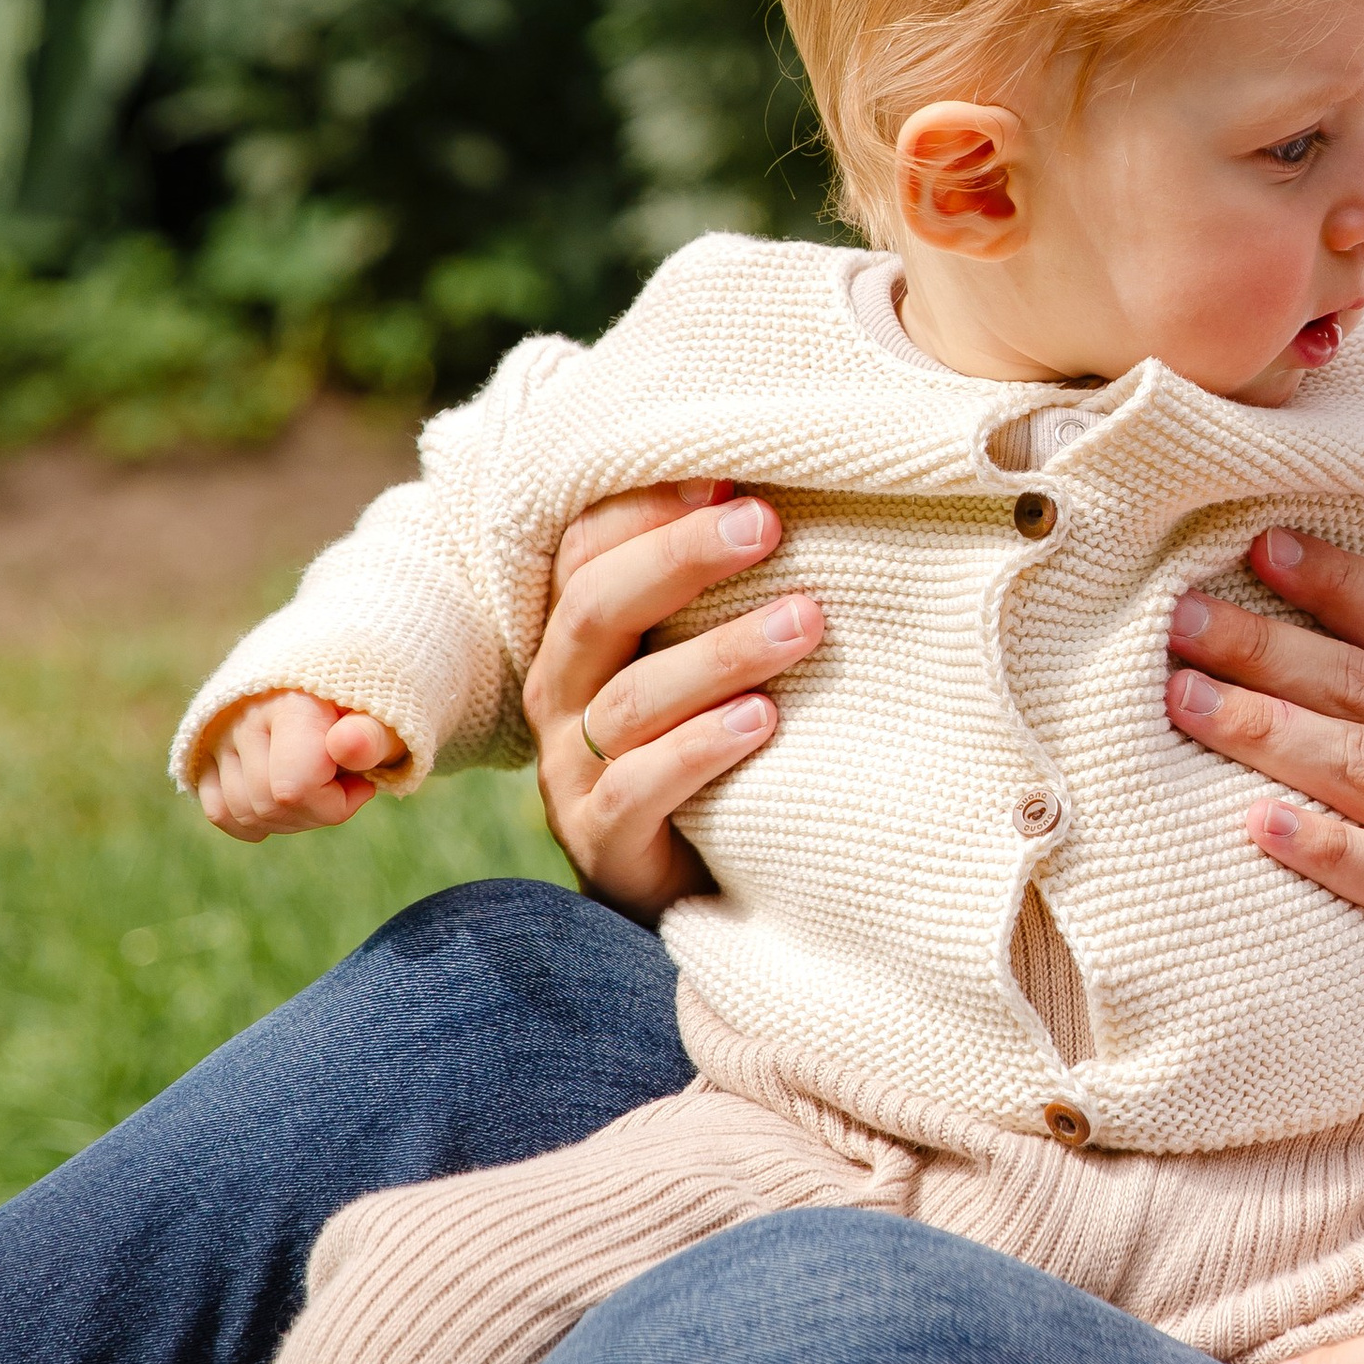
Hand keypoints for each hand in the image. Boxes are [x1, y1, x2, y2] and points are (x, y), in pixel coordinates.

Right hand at [195, 691, 403, 838]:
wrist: (332, 677)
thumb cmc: (366, 707)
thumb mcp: (385, 719)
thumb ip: (372, 735)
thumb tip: (346, 746)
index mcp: (291, 703)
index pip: (295, 788)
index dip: (337, 803)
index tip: (363, 782)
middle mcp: (244, 716)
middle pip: (270, 806)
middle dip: (318, 812)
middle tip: (343, 785)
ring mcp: (218, 734)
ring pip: (244, 814)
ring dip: (290, 819)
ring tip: (318, 786)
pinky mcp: (204, 750)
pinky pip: (219, 812)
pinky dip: (254, 822)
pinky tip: (285, 804)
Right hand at [523, 482, 825, 923]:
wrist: (682, 888)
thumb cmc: (702, 748)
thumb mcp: (698, 661)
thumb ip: (714, 593)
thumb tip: (786, 496)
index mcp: (577, 636)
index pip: (586, 550)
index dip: (647, 508)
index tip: (730, 474)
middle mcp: (558, 693)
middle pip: (597, 607)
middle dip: (681, 558)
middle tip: (767, 525)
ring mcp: (571, 770)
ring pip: (631, 699)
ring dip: (721, 652)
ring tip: (805, 622)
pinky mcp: (600, 839)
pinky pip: (638, 788)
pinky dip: (699, 750)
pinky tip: (762, 722)